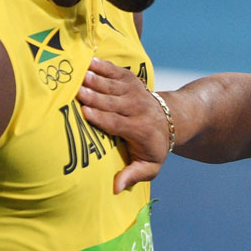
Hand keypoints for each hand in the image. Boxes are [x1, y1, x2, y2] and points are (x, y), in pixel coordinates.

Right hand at [78, 58, 171, 192]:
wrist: (172, 121)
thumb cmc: (154, 146)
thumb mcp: (149, 166)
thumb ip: (133, 175)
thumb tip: (115, 188)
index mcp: (139, 130)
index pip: (117, 123)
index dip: (101, 117)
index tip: (84, 112)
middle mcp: (138, 109)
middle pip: (113, 102)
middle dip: (96, 96)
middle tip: (77, 91)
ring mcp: (136, 93)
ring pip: (114, 86)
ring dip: (97, 79)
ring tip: (81, 75)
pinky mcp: (133, 82)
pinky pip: (118, 72)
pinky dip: (105, 66)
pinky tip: (90, 61)